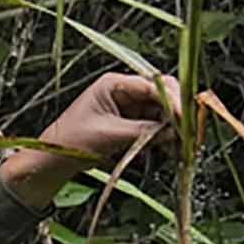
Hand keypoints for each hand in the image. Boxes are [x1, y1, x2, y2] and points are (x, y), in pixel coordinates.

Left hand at [0, 72, 182, 207]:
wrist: (53, 159)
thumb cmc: (71, 141)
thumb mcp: (109, 135)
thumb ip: (143, 131)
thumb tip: (173, 131)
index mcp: (114, 84)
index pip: (154, 85)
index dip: (174, 100)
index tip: (185, 118)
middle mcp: (124, 90)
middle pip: (163, 94)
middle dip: (178, 112)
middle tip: (190, 132)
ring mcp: (129, 106)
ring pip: (163, 111)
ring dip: (174, 127)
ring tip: (184, 145)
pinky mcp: (131, 122)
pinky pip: (156, 125)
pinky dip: (165, 136)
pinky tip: (173, 148)